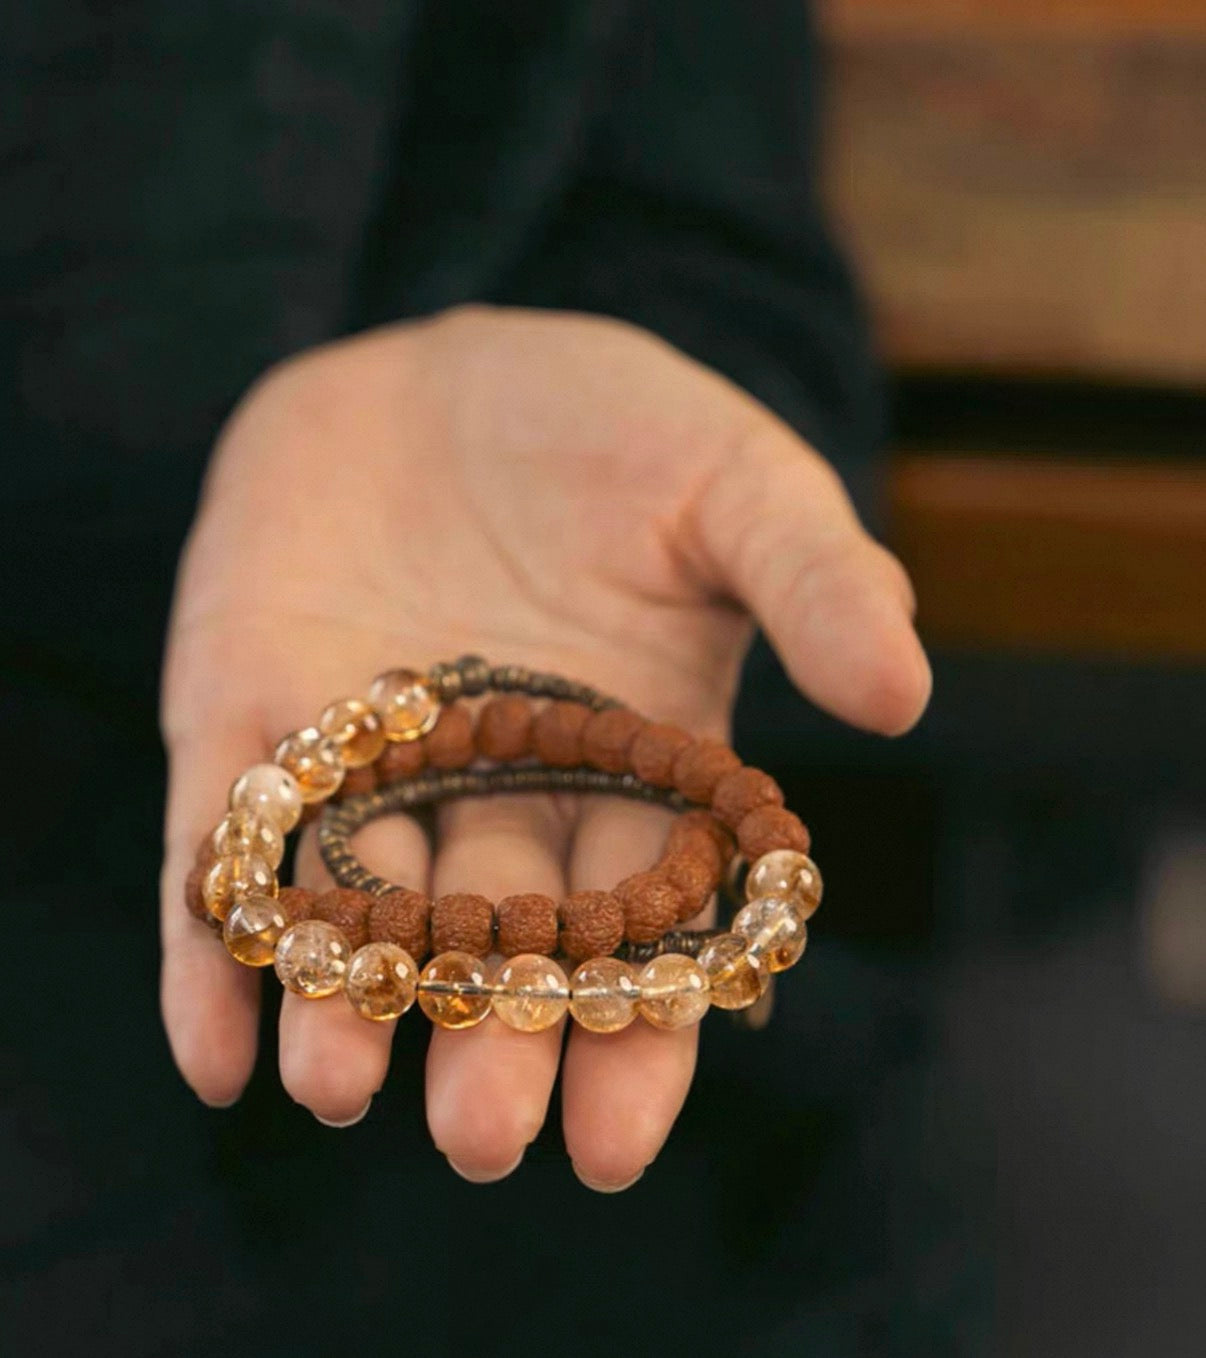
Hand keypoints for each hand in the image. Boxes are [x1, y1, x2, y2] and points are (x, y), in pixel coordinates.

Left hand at [160, 305, 929, 1187]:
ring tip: (339, 1090)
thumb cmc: (622, 427)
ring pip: (352, 913)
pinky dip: (209, 947)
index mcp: (627, 770)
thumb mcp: (742, 483)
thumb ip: (818, 580)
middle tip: (482, 1133)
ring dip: (341, 1010)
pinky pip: (221, 844)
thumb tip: (902, 695)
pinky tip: (210, 1051)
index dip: (631, 1036)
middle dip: (486, 1039)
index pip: (636, 929)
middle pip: (493, 942)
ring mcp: (366, 761)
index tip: (614, 1140)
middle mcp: (494, 794)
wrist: (457, 362)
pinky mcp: (249, 712)